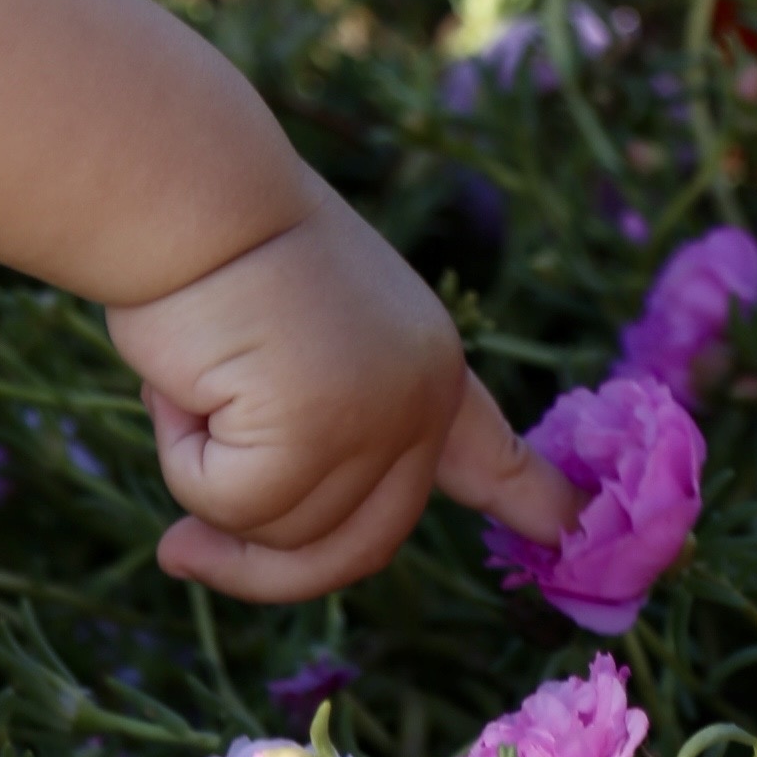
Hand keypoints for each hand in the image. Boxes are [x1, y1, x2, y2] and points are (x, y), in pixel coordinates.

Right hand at [106, 187, 575, 601]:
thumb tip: (219, 547)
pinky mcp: (317, 429)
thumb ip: (301, 441)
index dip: (531, 502)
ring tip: (197, 379)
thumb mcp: (283, 355)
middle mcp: (424, 395)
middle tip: (184, 551)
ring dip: (207, 479)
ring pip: (283, 536)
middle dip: (264, 569)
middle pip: (361, 546)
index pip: (493, 454)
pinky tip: (187, 385)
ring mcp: (379, 415)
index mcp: (426, 362)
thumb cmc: (207, 260)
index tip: (572, 531)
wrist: (187, 187)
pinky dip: (187, 463)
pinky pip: (231, 507)